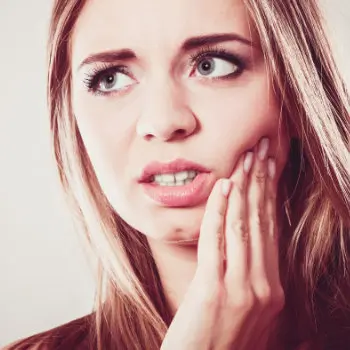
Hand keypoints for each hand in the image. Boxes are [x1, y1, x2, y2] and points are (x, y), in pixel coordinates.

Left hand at [160, 137, 284, 349]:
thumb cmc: (221, 341)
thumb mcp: (246, 309)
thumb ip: (250, 276)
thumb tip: (248, 241)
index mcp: (272, 288)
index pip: (272, 229)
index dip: (271, 194)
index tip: (270, 166)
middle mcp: (263, 286)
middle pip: (262, 221)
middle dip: (262, 180)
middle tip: (263, 148)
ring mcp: (241, 289)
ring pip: (244, 226)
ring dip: (245, 187)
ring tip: (247, 157)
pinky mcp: (213, 291)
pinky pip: (217, 241)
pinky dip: (221, 210)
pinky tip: (224, 186)